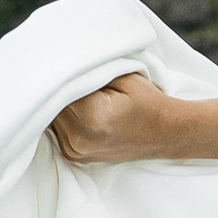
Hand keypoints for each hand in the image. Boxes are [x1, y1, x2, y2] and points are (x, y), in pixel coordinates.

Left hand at [51, 71, 175, 163]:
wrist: (166, 134)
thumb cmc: (147, 101)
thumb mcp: (123, 74)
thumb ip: (90, 70)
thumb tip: (60, 63)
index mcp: (92, 116)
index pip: (60, 86)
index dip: (62, 71)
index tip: (66, 61)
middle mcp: (80, 139)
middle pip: (51, 103)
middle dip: (59, 88)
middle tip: (74, 76)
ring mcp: (76, 151)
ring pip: (52, 116)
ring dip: (59, 104)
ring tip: (82, 94)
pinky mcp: (74, 155)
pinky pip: (58, 129)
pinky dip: (64, 117)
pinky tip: (81, 110)